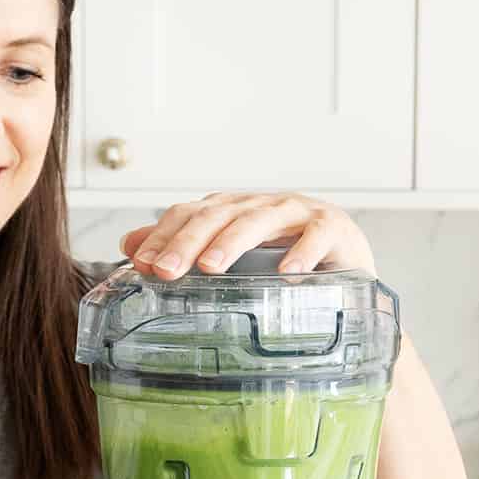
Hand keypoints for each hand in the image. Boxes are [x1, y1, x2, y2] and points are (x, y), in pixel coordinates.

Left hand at [121, 192, 375, 278]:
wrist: (349, 269)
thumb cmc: (285, 262)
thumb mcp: (233, 257)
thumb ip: (183, 248)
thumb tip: (129, 244)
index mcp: (234, 210)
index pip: (191, 213)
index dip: (164, 234)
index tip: (142, 263)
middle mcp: (262, 205)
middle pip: (219, 215)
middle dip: (188, 241)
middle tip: (165, 270)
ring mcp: (299, 213)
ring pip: (260, 220)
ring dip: (233, 242)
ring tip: (211, 267)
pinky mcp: (335, 228)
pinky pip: (317, 235)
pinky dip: (302, 252)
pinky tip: (287, 273)